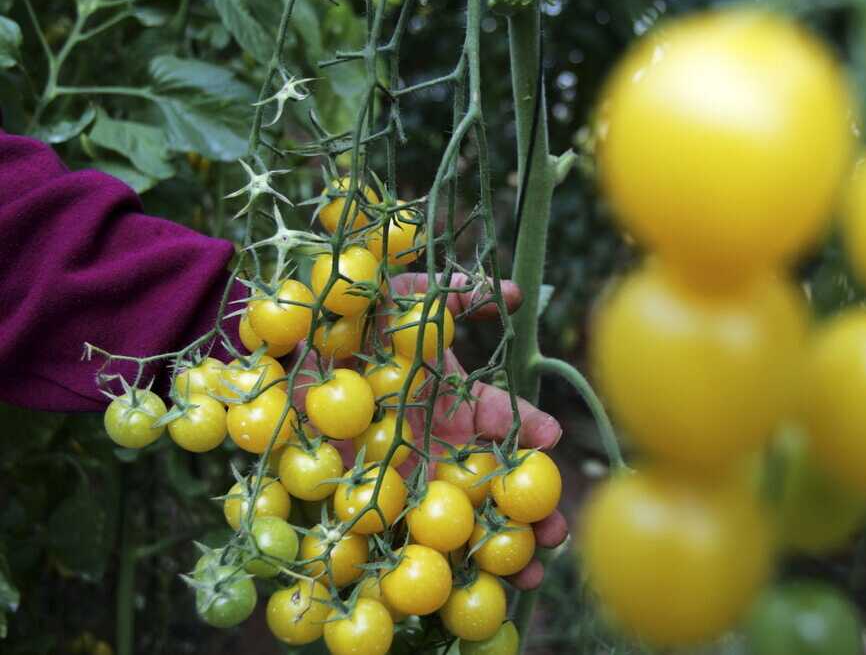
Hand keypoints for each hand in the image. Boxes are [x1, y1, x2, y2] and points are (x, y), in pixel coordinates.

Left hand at [293, 273, 566, 589]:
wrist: (291, 346)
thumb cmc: (354, 321)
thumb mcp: (409, 300)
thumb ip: (458, 299)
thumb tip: (515, 296)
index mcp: (454, 405)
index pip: (502, 423)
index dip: (531, 435)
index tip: (554, 441)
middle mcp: (435, 444)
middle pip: (489, 483)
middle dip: (527, 510)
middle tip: (556, 536)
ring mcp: (402, 473)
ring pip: (453, 517)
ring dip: (491, 548)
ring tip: (525, 578)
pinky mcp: (364, 495)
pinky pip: (391, 531)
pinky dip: (414, 559)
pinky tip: (442, 588)